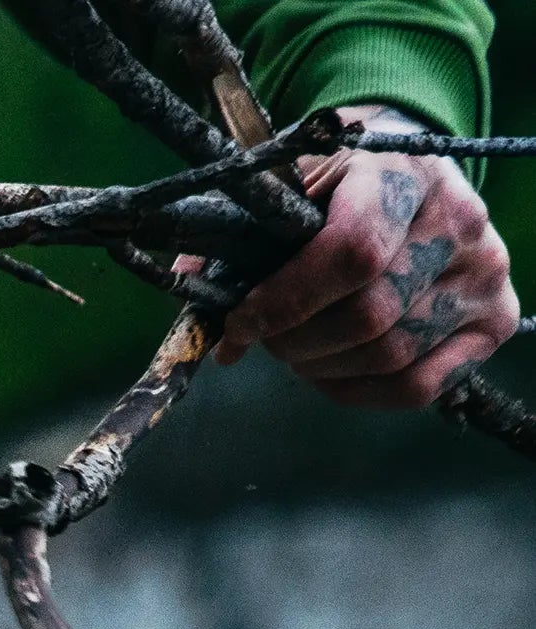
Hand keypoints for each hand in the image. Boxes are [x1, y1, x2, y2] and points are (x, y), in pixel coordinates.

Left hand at [212, 105, 518, 410]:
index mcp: (403, 172)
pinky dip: (360, 392)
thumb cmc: (335, 184)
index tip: (241, 318)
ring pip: (389, 357)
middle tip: (266, 335)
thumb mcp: (287, 187)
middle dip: (295, 340)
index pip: (353, 253)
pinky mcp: (493, 319)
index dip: (285, 301)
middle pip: (368, 317)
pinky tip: (332, 370)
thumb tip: (201, 307)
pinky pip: (417, 387)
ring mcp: (483, 272)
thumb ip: (238, 241)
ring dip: (322, 367)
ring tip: (298, 346)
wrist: (408, 170)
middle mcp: (459, 220)